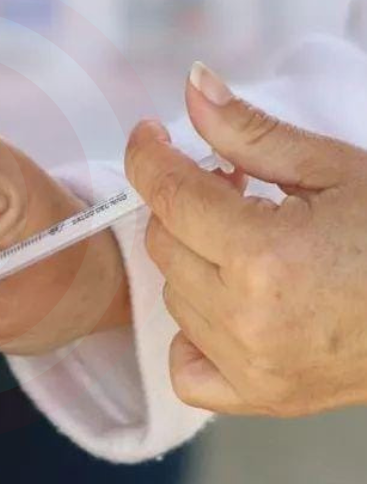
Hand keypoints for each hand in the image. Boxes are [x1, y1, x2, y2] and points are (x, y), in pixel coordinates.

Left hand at [127, 62, 366, 416]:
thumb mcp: (334, 169)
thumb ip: (250, 131)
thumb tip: (193, 84)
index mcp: (264, 255)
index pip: (168, 195)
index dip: (148, 156)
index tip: (149, 136)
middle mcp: (246, 318)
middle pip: (164, 243)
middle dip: (187, 208)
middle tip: (233, 190)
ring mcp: (250, 366)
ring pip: (172, 295)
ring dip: (195, 262)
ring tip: (250, 246)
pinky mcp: (260, 398)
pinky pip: (185, 367)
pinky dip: (194, 335)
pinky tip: (229, 308)